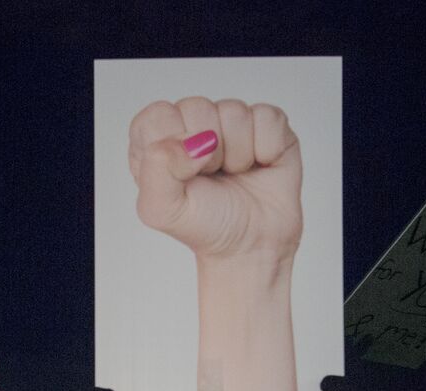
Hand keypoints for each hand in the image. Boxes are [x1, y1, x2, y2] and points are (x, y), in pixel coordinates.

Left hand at [129, 97, 301, 259]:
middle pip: (197, 107)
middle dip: (207, 153)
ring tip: (235, 174)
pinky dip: (266, 149)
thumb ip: (157, 168)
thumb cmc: (205, 226)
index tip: (185, 175)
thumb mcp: (161, 209)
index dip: (174, 146)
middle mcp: (193, 125)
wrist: (252, 248)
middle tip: (212, 177)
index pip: (158, 116)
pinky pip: (268, 118)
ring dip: (237, 154)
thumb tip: (193, 141)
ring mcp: (231, 122)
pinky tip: (260, 165)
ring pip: (234, 111)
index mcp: (158, 140)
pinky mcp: (267, 125)